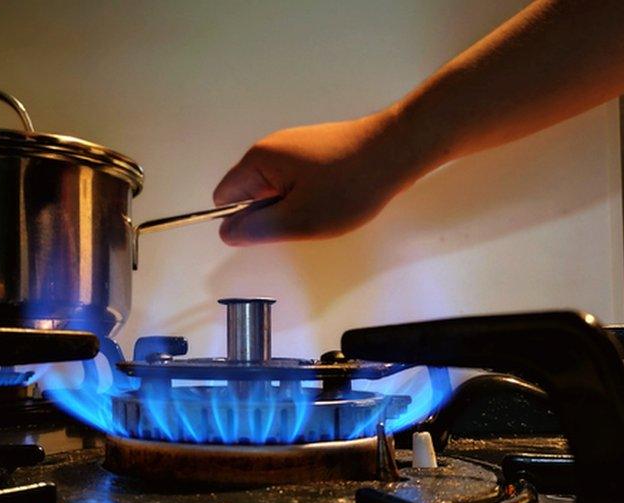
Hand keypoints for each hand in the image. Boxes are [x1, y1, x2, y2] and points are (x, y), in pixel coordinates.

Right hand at [213, 110, 436, 245]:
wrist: (398, 149)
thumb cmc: (348, 185)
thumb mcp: (298, 218)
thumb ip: (258, 230)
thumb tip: (227, 234)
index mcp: (258, 160)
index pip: (225, 198)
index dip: (245, 221)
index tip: (277, 226)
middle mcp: (270, 148)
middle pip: (251, 194)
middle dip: (273, 213)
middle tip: (307, 217)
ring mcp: (293, 147)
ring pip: (277, 190)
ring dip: (294, 206)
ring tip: (326, 207)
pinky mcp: (314, 149)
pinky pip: (296, 181)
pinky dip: (311, 195)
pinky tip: (336, 196)